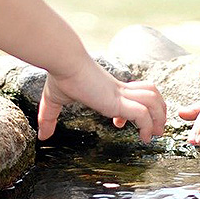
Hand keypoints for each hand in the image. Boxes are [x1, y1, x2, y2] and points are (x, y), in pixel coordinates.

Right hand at [38, 59, 166, 142]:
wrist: (64, 61)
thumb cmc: (60, 75)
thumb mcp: (53, 100)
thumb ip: (48, 118)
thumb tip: (41, 136)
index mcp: (108, 87)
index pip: (133, 92)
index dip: (134, 106)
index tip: (119, 123)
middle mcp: (118, 89)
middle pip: (151, 93)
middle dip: (158, 111)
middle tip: (154, 129)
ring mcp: (120, 94)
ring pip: (153, 101)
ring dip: (158, 118)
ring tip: (154, 134)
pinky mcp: (118, 100)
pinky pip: (142, 114)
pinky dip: (148, 126)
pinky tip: (144, 136)